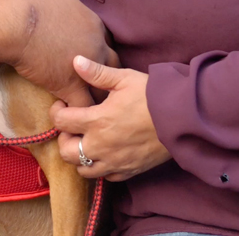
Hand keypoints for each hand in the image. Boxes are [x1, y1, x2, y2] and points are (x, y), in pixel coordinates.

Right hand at [0, 0, 118, 107]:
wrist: (14, 22)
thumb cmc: (30, 0)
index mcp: (94, 24)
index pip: (106, 42)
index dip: (97, 51)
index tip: (89, 59)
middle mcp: (96, 46)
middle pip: (112, 68)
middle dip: (104, 77)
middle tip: (91, 85)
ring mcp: (86, 69)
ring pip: (102, 91)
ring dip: (94, 98)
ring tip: (87, 106)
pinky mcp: (69, 85)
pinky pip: (82, 106)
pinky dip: (77, 111)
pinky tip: (68, 111)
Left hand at [50, 56, 171, 180]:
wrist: (181, 119)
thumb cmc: (152, 95)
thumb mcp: (123, 79)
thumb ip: (97, 72)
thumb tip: (75, 61)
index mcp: (97, 121)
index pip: (60, 122)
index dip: (56, 112)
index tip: (63, 105)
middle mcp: (101, 146)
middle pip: (66, 152)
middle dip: (64, 139)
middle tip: (73, 126)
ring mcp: (115, 162)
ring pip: (83, 170)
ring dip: (79, 156)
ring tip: (87, 140)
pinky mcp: (129, 171)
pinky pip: (105, 177)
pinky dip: (100, 167)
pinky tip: (106, 152)